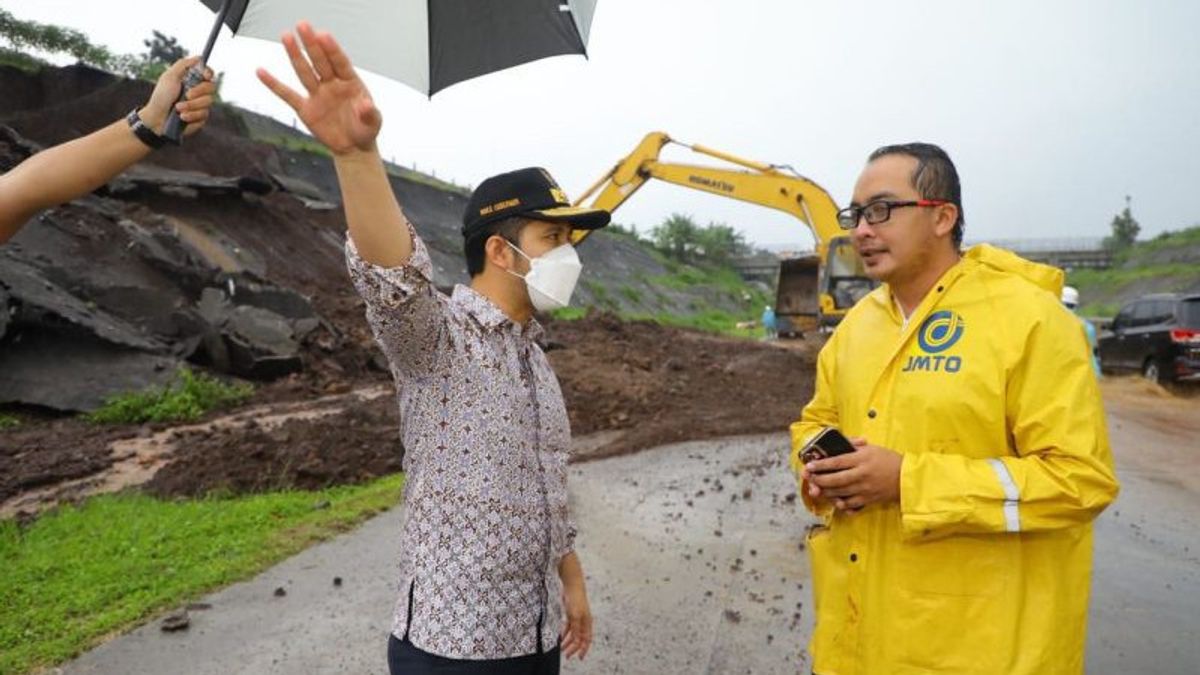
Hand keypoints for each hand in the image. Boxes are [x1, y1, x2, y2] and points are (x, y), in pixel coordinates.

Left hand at [141, 56, 215, 135]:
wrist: (157, 118)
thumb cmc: (161, 96)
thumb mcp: (169, 77)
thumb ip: (183, 65)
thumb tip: (199, 58)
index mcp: (192, 80)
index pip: (208, 73)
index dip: (209, 73)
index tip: (205, 76)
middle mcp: (199, 92)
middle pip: (211, 87)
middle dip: (198, 92)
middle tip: (186, 95)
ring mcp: (201, 105)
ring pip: (207, 103)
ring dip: (191, 106)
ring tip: (178, 109)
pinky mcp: (201, 118)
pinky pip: (204, 115)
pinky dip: (191, 116)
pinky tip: (182, 117)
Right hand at [257, 22, 381, 155]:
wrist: (353, 147)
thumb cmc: (365, 129)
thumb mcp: (374, 123)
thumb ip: (370, 113)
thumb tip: (365, 104)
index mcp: (350, 82)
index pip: (340, 62)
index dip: (332, 50)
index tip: (323, 35)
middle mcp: (332, 84)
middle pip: (320, 61)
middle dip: (312, 44)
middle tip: (303, 26)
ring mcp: (318, 94)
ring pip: (304, 72)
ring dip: (295, 55)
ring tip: (287, 36)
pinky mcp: (305, 108)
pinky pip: (287, 95)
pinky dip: (274, 84)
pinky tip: (261, 72)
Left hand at [561, 574, 592, 659]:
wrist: (572, 585)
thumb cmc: (576, 599)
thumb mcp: (575, 615)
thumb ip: (576, 628)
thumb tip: (577, 640)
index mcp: (587, 623)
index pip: (587, 639)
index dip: (584, 649)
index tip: (579, 657)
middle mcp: (584, 622)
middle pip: (580, 638)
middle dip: (574, 648)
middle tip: (567, 655)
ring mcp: (577, 618)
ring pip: (574, 634)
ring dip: (568, 641)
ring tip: (561, 648)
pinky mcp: (571, 614)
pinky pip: (569, 627)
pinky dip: (565, 633)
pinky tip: (560, 637)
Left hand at [801, 438, 902, 511]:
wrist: (907, 478)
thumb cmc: (889, 460)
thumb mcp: (873, 449)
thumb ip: (856, 446)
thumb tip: (842, 442)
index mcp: (862, 459)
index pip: (837, 462)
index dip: (822, 464)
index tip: (810, 465)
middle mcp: (862, 474)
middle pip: (835, 479)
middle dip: (819, 480)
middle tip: (810, 478)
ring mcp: (865, 488)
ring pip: (840, 492)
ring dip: (826, 492)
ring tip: (817, 488)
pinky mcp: (869, 499)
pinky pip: (850, 503)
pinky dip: (840, 503)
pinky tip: (834, 500)